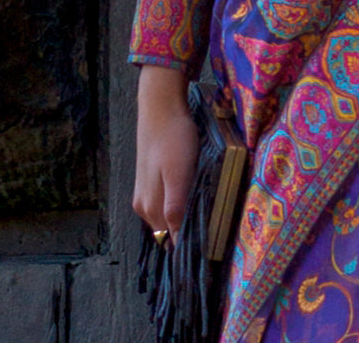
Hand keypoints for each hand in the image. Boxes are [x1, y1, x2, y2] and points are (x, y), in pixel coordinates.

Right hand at [132, 65, 198, 244]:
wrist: (160, 107)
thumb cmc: (173, 138)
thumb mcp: (177, 174)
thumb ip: (175, 207)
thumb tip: (175, 243)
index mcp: (151, 207)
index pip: (171, 239)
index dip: (188, 246)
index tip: (210, 250)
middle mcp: (144, 206)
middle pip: (167, 231)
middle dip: (186, 235)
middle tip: (214, 236)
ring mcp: (145, 192)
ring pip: (165, 218)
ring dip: (182, 220)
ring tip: (206, 219)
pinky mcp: (149, 180)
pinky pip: (164, 203)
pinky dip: (177, 206)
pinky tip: (191, 198)